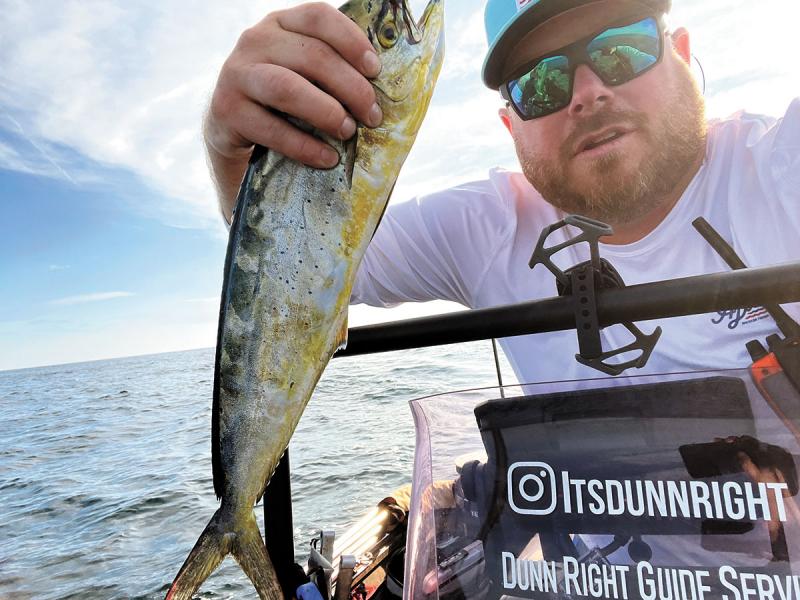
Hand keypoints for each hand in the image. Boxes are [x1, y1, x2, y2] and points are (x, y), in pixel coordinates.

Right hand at [206, 2, 383, 176]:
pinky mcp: (226, 110)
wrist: (233, 130)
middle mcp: (255, 40)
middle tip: (372, 115)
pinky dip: (305, 146)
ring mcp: (237, 73)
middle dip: (350, 88)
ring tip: (348, 132)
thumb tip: (382, 90)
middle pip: (311, 56)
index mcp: (281, 23)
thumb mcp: (305, 74)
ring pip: (287, 88)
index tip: (376, 71)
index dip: (352, 41)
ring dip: (326, 112)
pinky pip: (271, 129)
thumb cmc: (284, 102)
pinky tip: (327, 158)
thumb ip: (332, 69)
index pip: (319, 17)